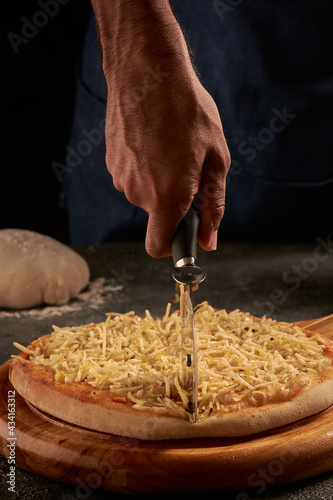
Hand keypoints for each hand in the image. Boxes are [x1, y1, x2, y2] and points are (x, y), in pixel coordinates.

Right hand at [92, 0, 230, 256]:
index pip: (158, 247)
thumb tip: (209, 241)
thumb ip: (213, 206)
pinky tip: (153, 138)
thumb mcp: (215, 158)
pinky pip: (133, 176)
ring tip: (170, 145)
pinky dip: (145, 166)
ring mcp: (120, 178)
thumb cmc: (188, 110)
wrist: (146, 70)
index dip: (173, 248)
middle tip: (189, 164)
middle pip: (159, 214)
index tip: (186, 234)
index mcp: (167, 197)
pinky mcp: (111, 162)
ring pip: (146, 193)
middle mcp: (138, 194)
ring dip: (160, 179)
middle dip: (175, 198)